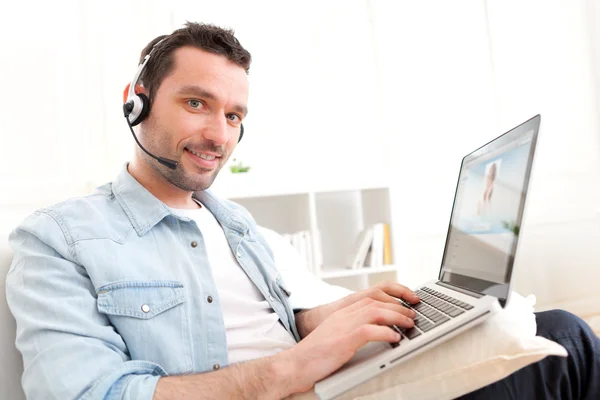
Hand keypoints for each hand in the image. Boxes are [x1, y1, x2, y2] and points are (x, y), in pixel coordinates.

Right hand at [279, 295, 416, 393]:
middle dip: (398, 307)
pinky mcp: (344, 339)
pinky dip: (386, 333)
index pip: (371, 297)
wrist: (296, 364)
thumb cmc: (315, 355)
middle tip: (412, 315)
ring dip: (397, 317)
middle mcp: (344, 314)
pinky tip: (395, 339)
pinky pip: (370, 330)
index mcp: (342, 312)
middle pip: (376, 301)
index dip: (391, 299)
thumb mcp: (336, 336)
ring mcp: (343, 325)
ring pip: (376, 312)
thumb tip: (376, 332)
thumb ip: (352, 329)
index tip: (405, 306)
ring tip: (409, 325)